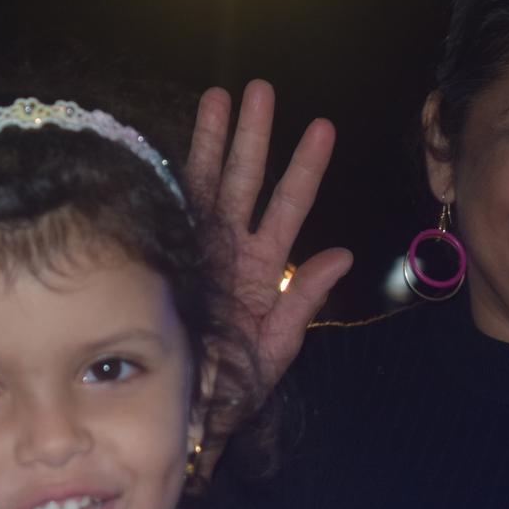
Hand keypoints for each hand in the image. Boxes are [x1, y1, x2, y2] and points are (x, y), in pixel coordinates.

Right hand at [186, 80, 352, 390]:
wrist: (185, 419)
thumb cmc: (232, 390)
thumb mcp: (276, 347)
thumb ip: (303, 299)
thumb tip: (340, 255)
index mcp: (264, 270)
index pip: (288, 207)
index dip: (304, 168)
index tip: (321, 126)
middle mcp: (231, 253)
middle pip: (245, 182)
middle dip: (253, 136)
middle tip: (260, 89)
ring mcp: (198, 254)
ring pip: (207, 188)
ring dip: (213, 142)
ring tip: (219, 97)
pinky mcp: (169, 263)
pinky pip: (172, 215)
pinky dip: (173, 180)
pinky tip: (171, 144)